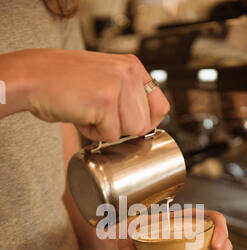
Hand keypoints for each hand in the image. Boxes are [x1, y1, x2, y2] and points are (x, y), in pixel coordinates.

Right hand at [20, 49, 169, 140]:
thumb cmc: (66, 83)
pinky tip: (81, 115)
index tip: (129, 125)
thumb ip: (127, 97)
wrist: (34, 78)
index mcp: (133, 67)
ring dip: (108, 131)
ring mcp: (118, 85)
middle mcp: (129, 73)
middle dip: (123, 128)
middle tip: (100, 115)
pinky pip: (109, 135)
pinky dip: (92, 132)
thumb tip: (146, 127)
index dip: (146, 123)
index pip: (161, 106)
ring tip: (90, 113)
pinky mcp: (104, 101)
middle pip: (144, 124)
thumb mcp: (106, 80)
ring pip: (130, 131)